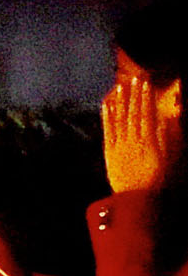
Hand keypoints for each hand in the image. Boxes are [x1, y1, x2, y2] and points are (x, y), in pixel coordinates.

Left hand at [106, 70, 181, 195]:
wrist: (134, 197)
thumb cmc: (154, 179)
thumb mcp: (167, 158)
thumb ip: (167, 137)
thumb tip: (169, 118)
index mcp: (148, 141)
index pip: (147, 114)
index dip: (146, 97)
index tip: (146, 83)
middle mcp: (132, 140)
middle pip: (133, 113)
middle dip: (134, 94)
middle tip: (135, 78)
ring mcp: (119, 145)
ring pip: (119, 119)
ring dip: (120, 101)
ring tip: (120, 86)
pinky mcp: (109, 151)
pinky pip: (108, 131)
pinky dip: (107, 117)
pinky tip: (106, 104)